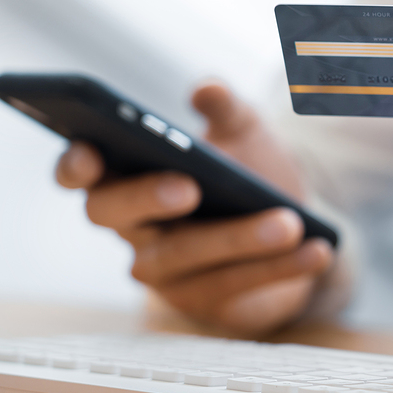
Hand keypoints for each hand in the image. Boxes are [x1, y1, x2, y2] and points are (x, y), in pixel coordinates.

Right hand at [55, 82, 333, 335]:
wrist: (296, 225)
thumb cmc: (250, 173)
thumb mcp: (244, 133)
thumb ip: (226, 109)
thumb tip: (206, 88)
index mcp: (129, 179)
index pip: (82, 175)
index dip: (76, 165)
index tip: (90, 150)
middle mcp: (136, 229)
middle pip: (116, 217)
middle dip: (149, 197)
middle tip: (190, 186)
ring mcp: (167, 273)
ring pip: (188, 257)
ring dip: (240, 239)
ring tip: (289, 222)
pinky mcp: (206, 304)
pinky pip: (237, 287)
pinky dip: (281, 267)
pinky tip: (316, 249)